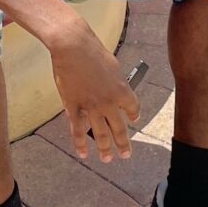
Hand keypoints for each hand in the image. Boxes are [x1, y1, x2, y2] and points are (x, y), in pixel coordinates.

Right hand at [49, 21, 139, 163]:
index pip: (133, 109)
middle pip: (120, 129)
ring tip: (107, 159)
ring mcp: (91, 107)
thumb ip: (115, 83)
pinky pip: (78, 130)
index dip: (134, 116)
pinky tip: (83, 153)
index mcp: (123, 91)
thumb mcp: (113, 66)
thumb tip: (116, 90)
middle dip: (123, 144)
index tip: (133, 120)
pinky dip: (80, 144)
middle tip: (125, 154)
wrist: (73, 47)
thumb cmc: (92, 52)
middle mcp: (109, 103)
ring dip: (105, 149)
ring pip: (100, 134)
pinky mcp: (74, 107)